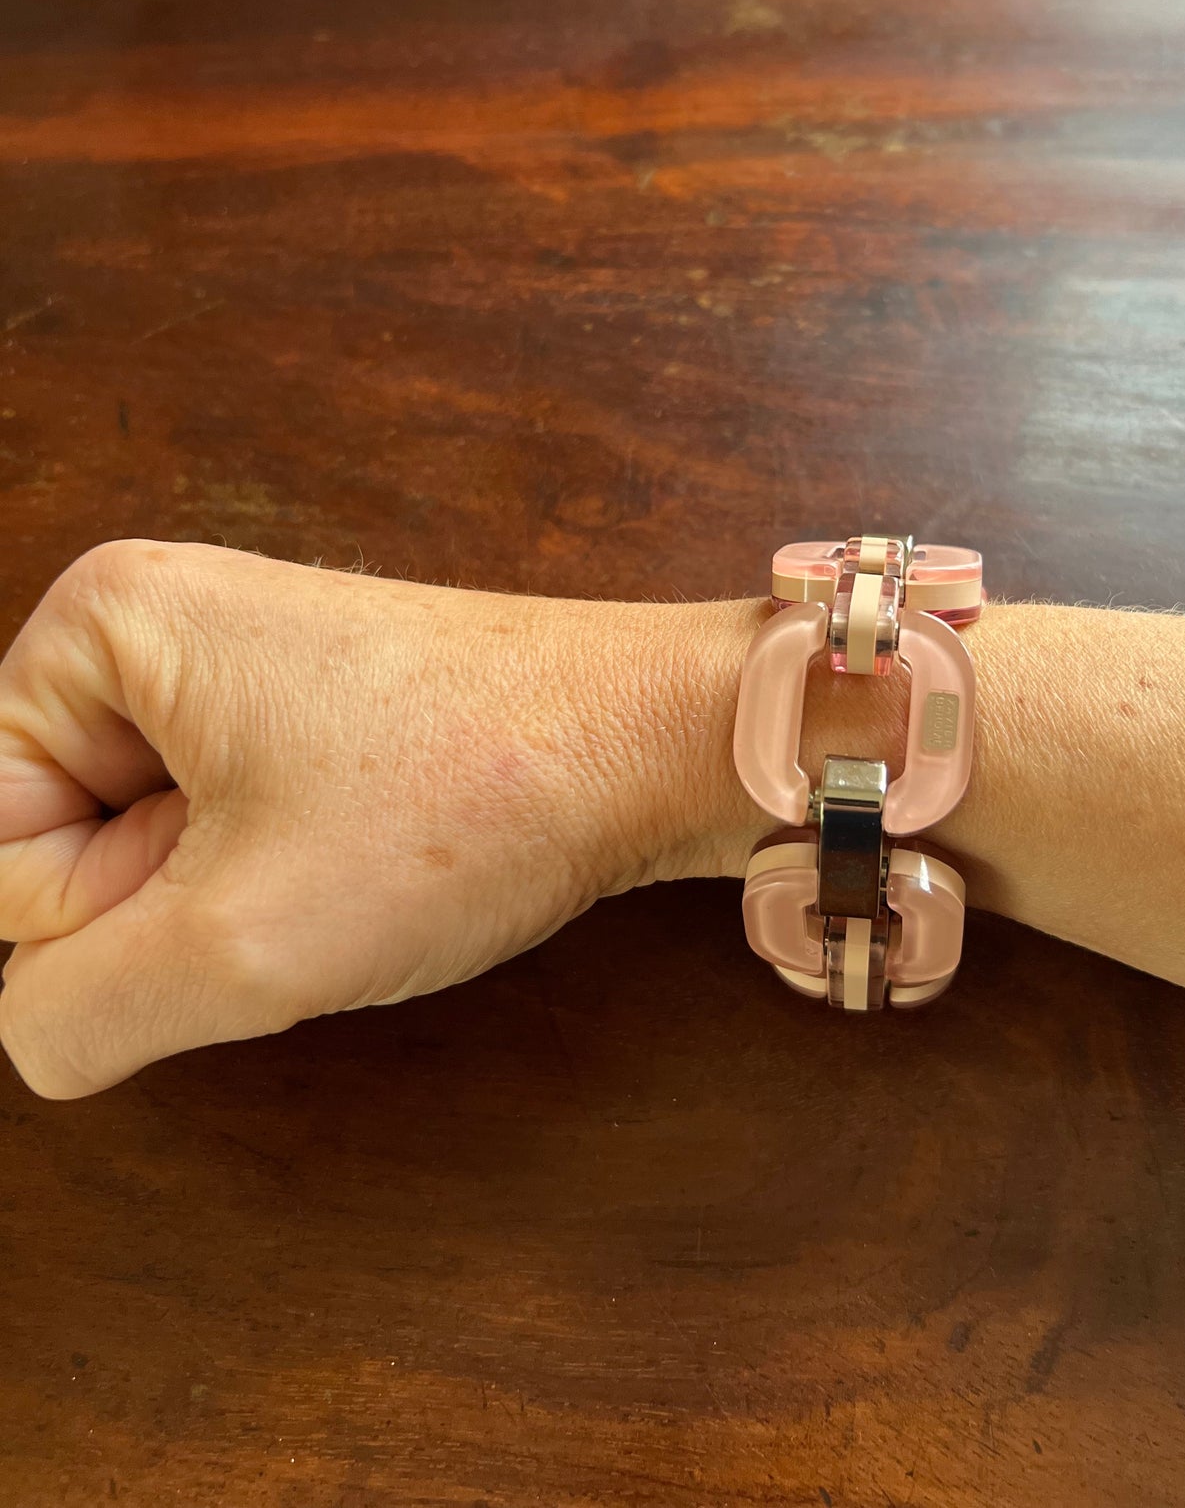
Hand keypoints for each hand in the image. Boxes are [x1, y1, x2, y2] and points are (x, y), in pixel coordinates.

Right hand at [0, 540, 745, 1097]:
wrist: (652, 743)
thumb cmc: (469, 799)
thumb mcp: (233, 946)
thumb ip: (68, 1015)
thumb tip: (33, 1029)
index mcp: (104, 625)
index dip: (82, 915)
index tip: (221, 881)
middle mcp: (158, 627)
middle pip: (53, 841)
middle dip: (159, 907)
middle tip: (292, 875)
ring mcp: (234, 671)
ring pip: (143, 857)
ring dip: (224, 909)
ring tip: (340, 864)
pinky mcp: (301, 718)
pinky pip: (220, 839)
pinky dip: (277, 887)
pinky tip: (366, 860)